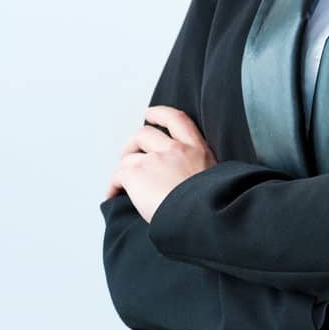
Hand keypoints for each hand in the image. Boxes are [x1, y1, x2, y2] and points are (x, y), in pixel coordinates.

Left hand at [106, 106, 218, 221]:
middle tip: (130, 154)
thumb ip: (201, 172)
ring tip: (123, 183)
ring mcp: (154, 160)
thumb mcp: (216, 180)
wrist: (202, 216)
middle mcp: (175, 150)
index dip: (161, 113)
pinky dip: (113, 186)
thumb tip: (191, 180)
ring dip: (124, 169)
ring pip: (128, 157)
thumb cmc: (211, 206)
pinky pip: (117, 175)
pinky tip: (114, 194)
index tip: (150, 113)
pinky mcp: (136, 174)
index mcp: (198, 150)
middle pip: (144, 133)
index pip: (178, 120)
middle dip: (133, 143)